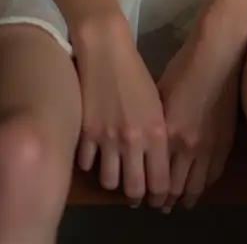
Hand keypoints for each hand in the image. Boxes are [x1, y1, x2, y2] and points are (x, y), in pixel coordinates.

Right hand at [71, 15, 171, 206]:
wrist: (105, 49)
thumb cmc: (135, 73)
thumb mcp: (156, 103)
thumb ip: (157, 136)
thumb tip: (156, 164)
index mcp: (156, 133)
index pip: (160, 182)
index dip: (159, 196)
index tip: (156, 198)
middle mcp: (133, 141)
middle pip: (134, 190)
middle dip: (135, 196)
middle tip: (134, 193)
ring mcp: (107, 139)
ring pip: (109, 182)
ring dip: (113, 180)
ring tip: (114, 173)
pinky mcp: (86, 132)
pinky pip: (87, 164)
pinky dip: (91, 162)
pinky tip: (94, 154)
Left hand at [151, 22, 246, 211]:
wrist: (218, 56)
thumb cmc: (183, 68)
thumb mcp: (158, 94)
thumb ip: (152, 122)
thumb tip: (142, 139)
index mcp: (166, 133)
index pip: (155, 176)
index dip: (148, 192)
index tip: (142, 196)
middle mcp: (187, 146)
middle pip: (174, 188)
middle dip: (164, 200)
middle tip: (158, 205)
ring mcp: (209, 147)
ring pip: (195, 187)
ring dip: (184, 198)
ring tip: (177, 202)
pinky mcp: (225, 143)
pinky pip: (213, 176)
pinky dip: (203, 186)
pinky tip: (195, 186)